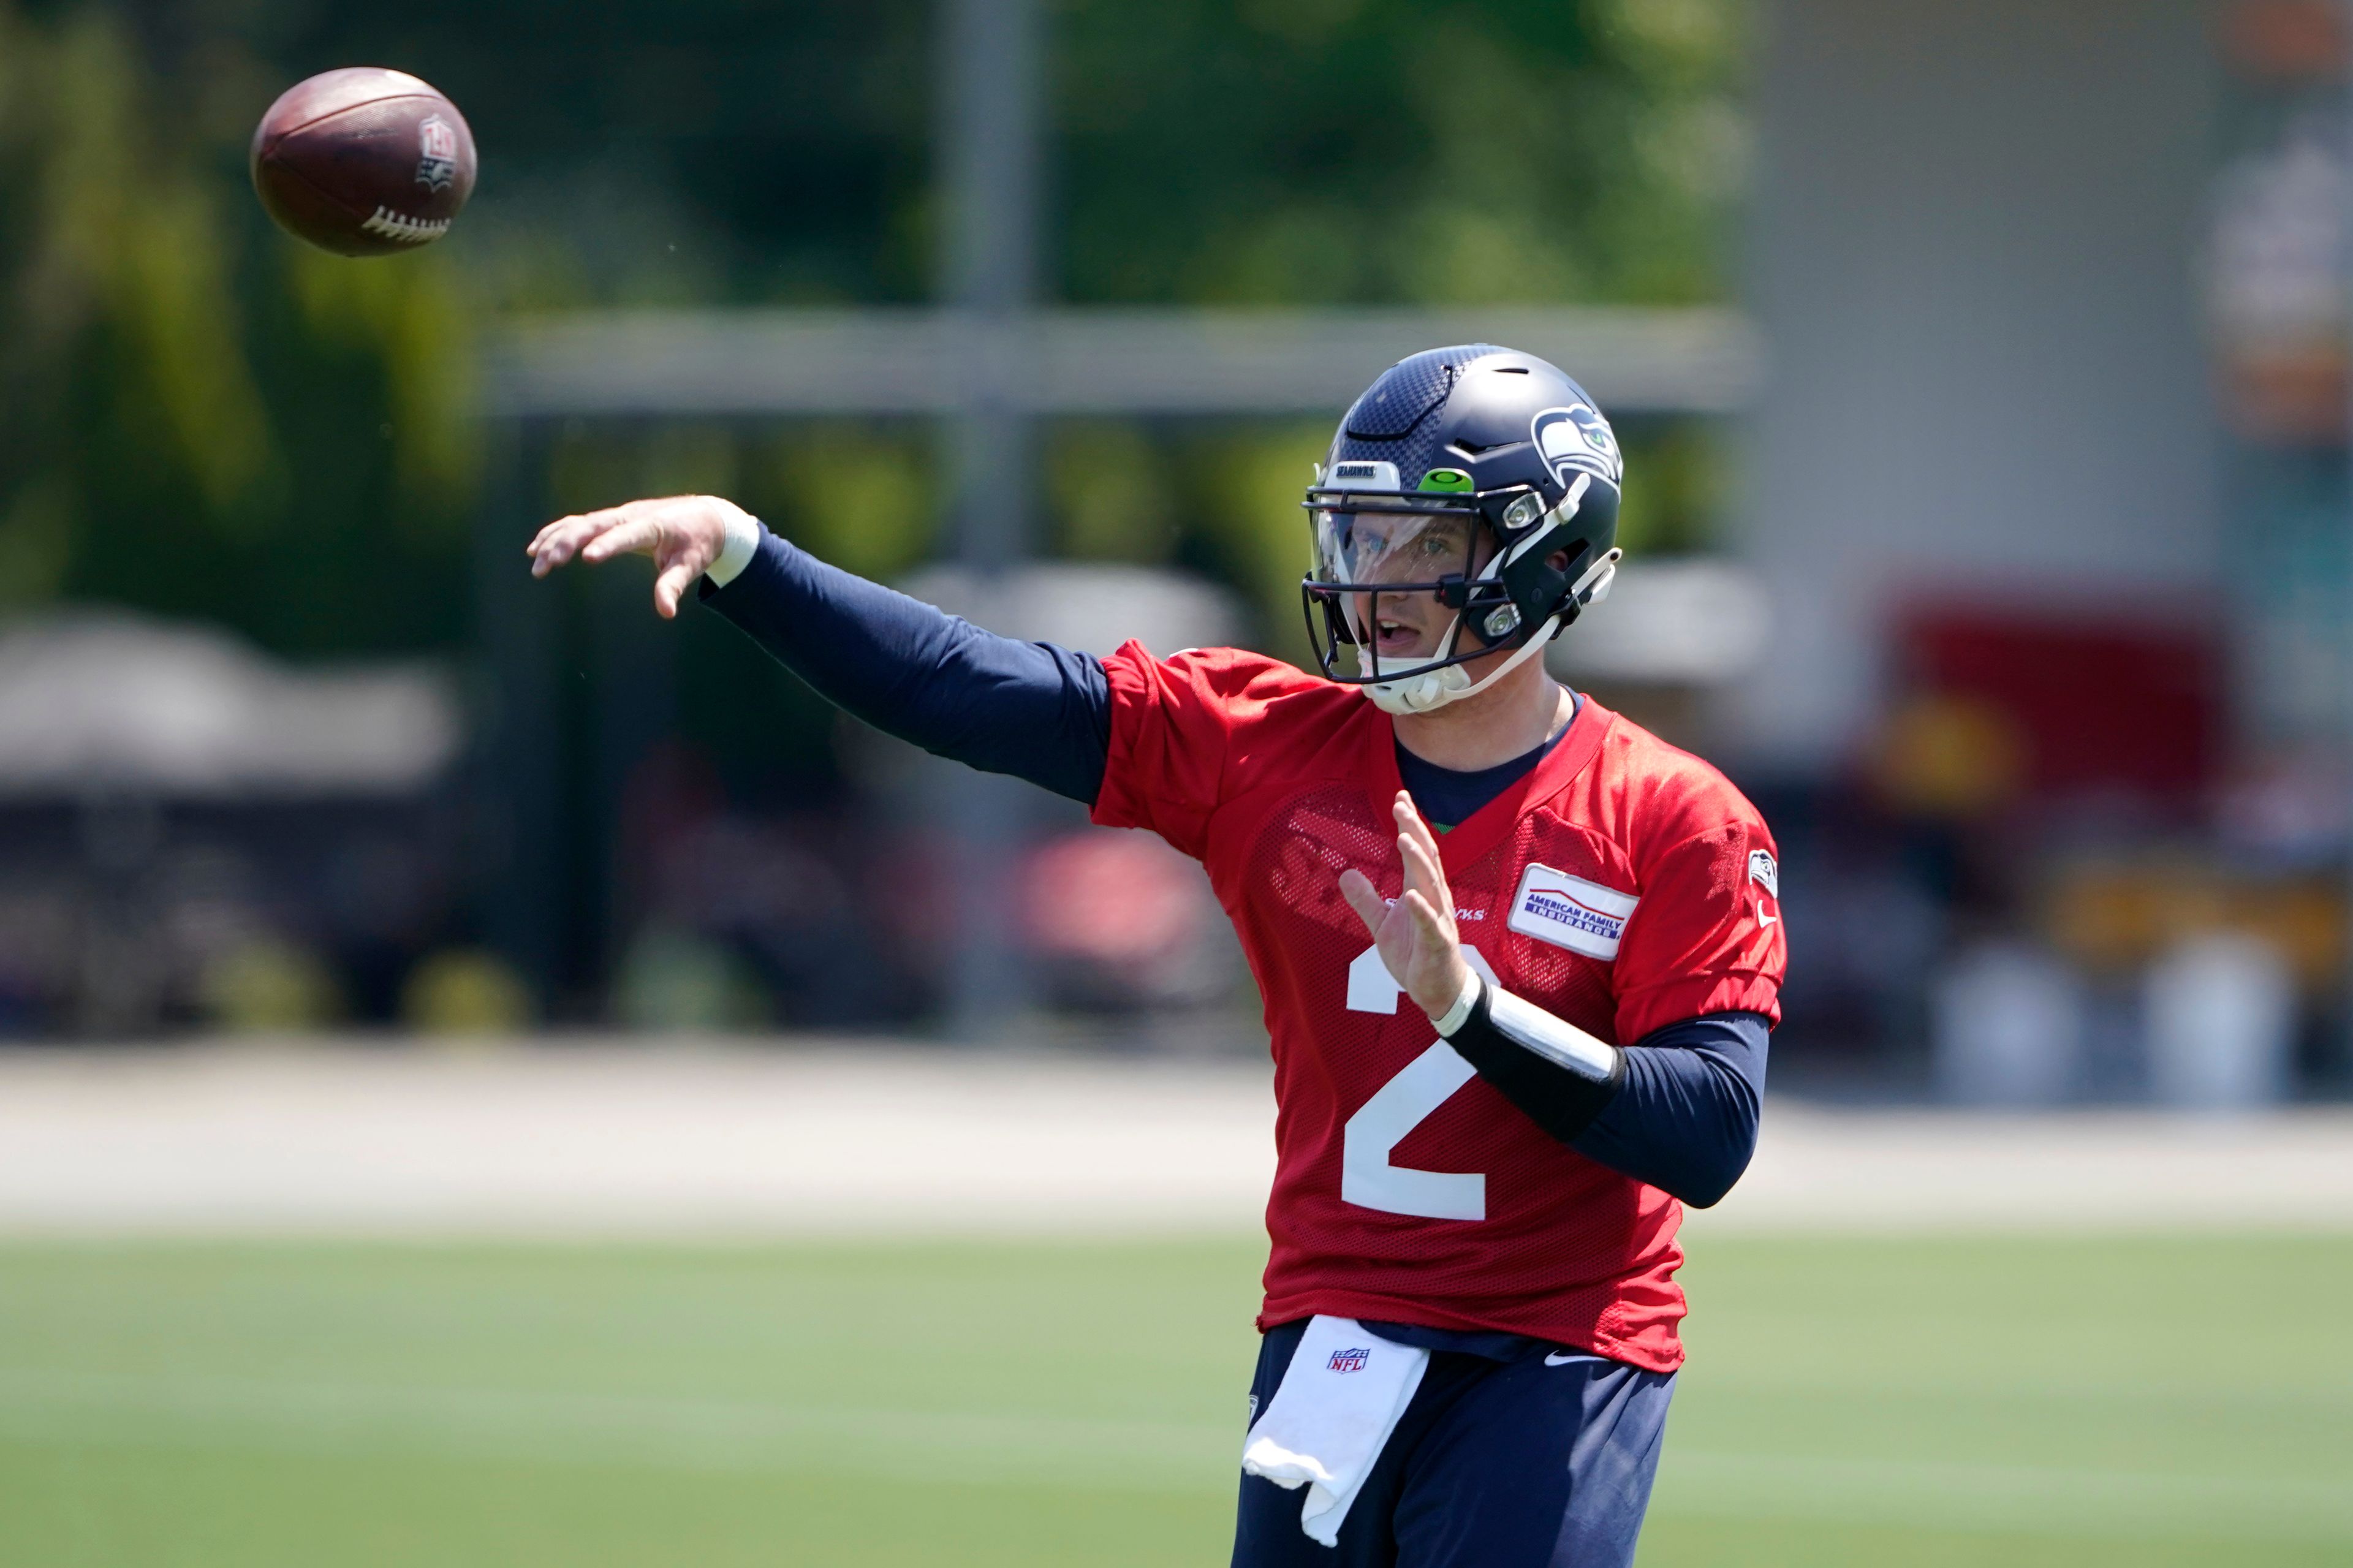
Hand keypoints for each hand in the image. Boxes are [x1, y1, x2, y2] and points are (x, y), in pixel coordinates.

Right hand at [525, 494, 748, 618]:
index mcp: (652, 525)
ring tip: (536, 563)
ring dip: (555, 540)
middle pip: (591, 525)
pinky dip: (556, 533)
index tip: (587, 557)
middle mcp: (629, 516)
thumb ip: (673, 585)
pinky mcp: (610, 520)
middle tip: (546, 566)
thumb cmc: (696, 542)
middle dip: (566, 543)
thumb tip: (666, 612)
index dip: (607, 544)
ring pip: (579, 523)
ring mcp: (617, 515)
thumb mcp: (691, 564)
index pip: (626, 534)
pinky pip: (577, 523)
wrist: (704, 515)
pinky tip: (536, 547)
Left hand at [1338, 791, 1472, 1023]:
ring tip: (1404, 838)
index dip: (1410, 824)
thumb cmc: (1415, 954)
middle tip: (1401, 806)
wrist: (1437, 991)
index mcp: (1421, 890)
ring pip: (1432, 884)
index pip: (1417, 851)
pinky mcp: (1438, 944)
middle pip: (1426, 859)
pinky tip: (1411, 895)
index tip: (1401, 797)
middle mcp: (1433, 899)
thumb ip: (1366, 899)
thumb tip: (1345, 874)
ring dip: (1419, 861)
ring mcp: (1438, 920)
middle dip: (1415, 831)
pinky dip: (1422, 909)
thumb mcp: (1382, 924)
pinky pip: (1430, 924)